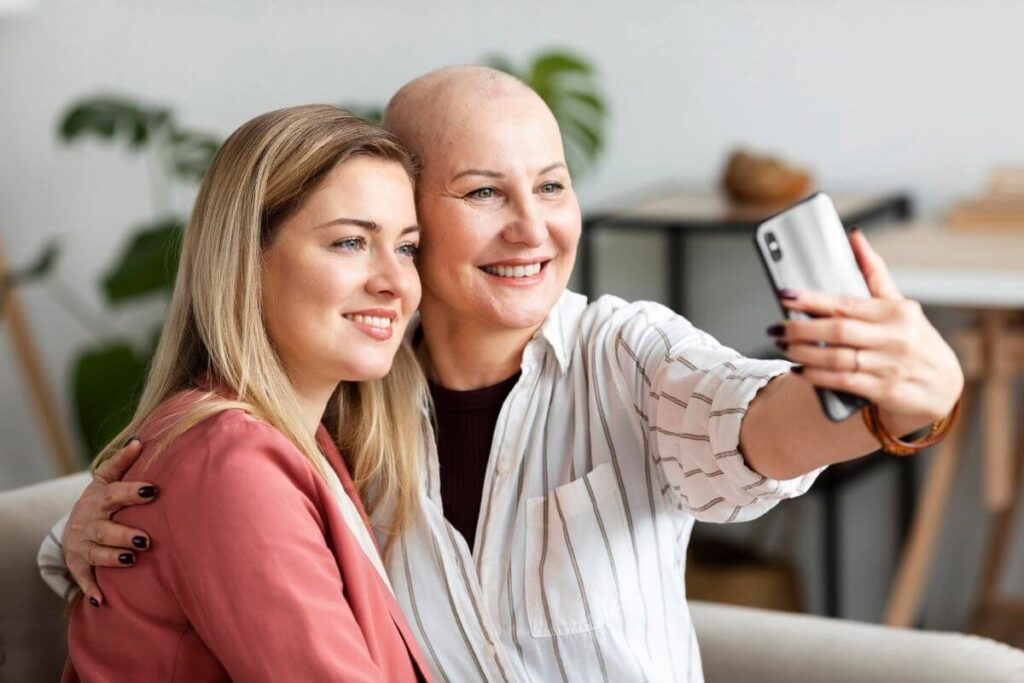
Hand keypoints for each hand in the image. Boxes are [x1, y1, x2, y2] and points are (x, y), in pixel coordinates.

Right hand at [63, 437, 156, 605]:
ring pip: (97, 554)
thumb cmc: (102, 500)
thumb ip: (122, 462)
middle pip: (105, 529)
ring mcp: (82, 545)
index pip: (115, 493)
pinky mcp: (78, 564)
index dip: (132, 492)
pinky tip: (101, 600)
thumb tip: (139, 440)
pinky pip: (84, 578)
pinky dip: (91, 589)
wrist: (74, 525)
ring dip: (113, 558)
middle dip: (124, 534)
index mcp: (98, 499)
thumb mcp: (106, 480)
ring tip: (132, 558)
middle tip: (145, 539)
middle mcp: (88, 522)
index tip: (152, 490)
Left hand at [769, 229, 963, 428]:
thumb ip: (874, 274)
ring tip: (782, 346)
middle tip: (775, 327)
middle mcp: (894, 338)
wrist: (943, 388)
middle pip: (837, 331)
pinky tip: (798, 370)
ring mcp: (889, 366)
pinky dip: (816, 376)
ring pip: (836, 358)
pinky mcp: (884, 391)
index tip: (785, 295)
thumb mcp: (901, 305)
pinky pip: (842, 382)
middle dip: (801, 329)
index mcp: (895, 312)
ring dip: (803, 352)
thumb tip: (854, 237)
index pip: (845, 303)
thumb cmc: (915, 340)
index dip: (812, 299)